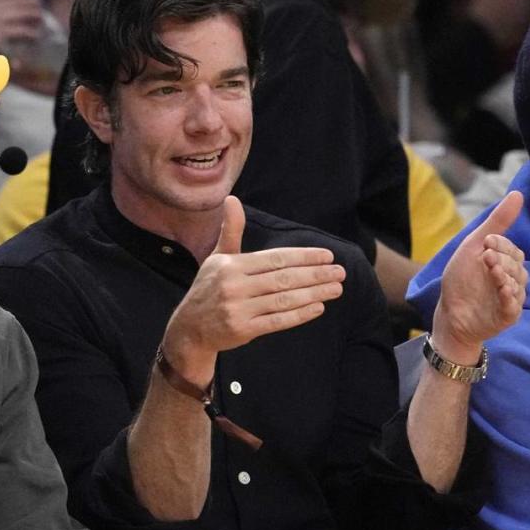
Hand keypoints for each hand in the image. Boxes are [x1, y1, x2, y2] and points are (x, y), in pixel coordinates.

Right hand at [163, 196, 345, 384]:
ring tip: (336, 289)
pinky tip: (318, 307)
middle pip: (283, 278)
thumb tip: (232, 199)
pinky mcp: (243, 330)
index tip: (327, 255)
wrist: (189, 328)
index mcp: (231, 265)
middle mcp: (234, 285)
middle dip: (315, 275)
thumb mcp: (217, 257)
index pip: (275, 258)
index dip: (303, 256)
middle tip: (340, 272)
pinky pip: (277, 321)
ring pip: (284, 299)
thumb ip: (231, 230)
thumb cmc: (208, 288)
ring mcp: (238, 309)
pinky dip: (299, 315)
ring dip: (314, 294)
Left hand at [432, 191, 527, 362]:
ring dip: (505, 276)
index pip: (514, 250)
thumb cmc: (461, 278)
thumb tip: (518, 194)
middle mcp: (512, 280)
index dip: (502, 245)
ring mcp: (511, 299)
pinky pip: (514, 306)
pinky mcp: (507, 316)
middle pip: (517, 267)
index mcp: (505, 263)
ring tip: (492, 272)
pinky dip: (509, 297)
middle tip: (486, 257)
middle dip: (502, 260)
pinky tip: (502, 290)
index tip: (487, 241)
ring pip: (518, 285)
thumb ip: (497, 222)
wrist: (449, 311)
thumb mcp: (474, 246)